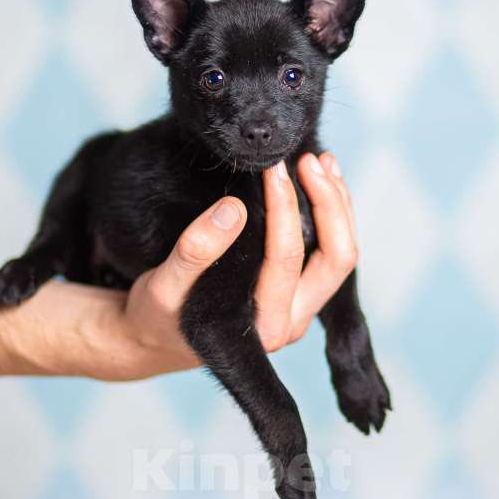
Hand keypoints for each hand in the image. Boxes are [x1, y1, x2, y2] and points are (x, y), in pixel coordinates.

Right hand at [119, 152, 358, 376]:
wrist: (157, 337)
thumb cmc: (157, 315)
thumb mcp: (163, 287)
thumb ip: (195, 252)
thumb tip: (233, 210)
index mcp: (263, 327)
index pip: (288, 259)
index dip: (284, 208)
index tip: (271, 168)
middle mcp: (291, 323)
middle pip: (336, 258)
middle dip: (327, 203)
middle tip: (306, 160)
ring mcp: (301, 310)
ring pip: (342, 255)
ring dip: (337, 206)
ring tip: (322, 161)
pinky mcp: (301, 296)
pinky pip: (330, 254)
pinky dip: (332, 214)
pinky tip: (323, 180)